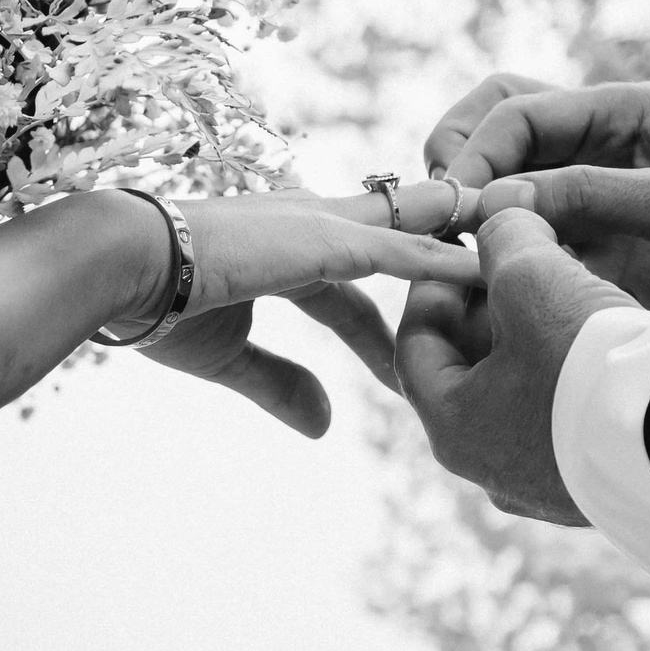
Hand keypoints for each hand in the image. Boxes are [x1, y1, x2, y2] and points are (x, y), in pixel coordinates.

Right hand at [110, 181, 478, 437]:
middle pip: (399, 237)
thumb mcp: (230, 356)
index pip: (355, 286)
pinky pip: (400, 249)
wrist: (121, 268)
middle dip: (449, 253)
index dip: (392, 322)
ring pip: (415, 230)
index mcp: (283, 249)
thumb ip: (281, 385)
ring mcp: (320, 226)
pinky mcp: (323, 239)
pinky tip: (490, 264)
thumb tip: (324, 426)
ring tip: (528, 246)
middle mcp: (310, 224)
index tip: (429, 349)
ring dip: (467, 240)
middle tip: (506, 273)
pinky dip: (445, 258)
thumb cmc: (157, 306)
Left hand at [395, 207, 636, 524]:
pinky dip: (576, 369)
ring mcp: (551, 485)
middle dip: (491, 307)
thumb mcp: (533, 277)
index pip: (416, 345)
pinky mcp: (604, 484)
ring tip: (567, 281)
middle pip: (472, 369)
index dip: (432, 285)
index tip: (458, 245)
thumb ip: (504, 239)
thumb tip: (502, 221)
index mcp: (454, 430)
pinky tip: (608, 329)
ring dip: (538, 334)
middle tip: (516, 256)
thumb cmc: (591, 360)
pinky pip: (574, 415)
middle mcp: (494, 470)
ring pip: (526, 391)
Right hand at [427, 77, 649, 321]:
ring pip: (501, 181)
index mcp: (633, 111)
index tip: (451, 203)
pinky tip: (476, 283)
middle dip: (457, 158)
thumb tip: (500, 199)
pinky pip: (520, 235)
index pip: (523, 108)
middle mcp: (605, 144)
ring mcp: (593, 195)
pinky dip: (490, 251)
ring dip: (467, 207)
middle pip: (499, 124)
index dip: (476, 150)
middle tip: (435, 212)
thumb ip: (600, 196)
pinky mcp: (590, 246)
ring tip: (446, 250)